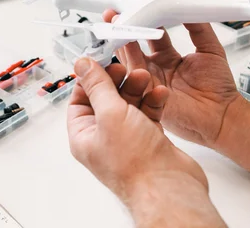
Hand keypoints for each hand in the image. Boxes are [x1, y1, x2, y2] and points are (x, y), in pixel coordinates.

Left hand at [67, 58, 207, 201]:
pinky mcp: (149, 139)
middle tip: (127, 69)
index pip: (80, 99)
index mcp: (84, 135)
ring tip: (146, 78)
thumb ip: (97, 86)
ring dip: (137, 89)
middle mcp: (104, 137)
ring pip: (129, 104)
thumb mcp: (110, 114)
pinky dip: (153, 101)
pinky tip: (160, 93)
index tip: (102, 61)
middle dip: (118, 81)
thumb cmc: (135, 163)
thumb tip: (82, 65)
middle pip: (106, 99)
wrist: (169, 188)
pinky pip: (148, 113)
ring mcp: (127, 139)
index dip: (90, 79)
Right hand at [104, 10, 241, 148]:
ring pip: (128, 56)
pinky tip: (124, 42)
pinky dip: (126, 57)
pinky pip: (132, 72)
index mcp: (167, 58)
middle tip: (115, 13)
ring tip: (117, 22)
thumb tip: (190, 5)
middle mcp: (155, 68)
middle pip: (132, 44)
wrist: (223, 115)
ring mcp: (148, 80)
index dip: (143, 20)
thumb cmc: (219, 89)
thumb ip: (199, 27)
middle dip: (122, 28)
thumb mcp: (210, 49)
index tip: (136, 6)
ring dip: (121, 38)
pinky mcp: (146, 92)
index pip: (149, 35)